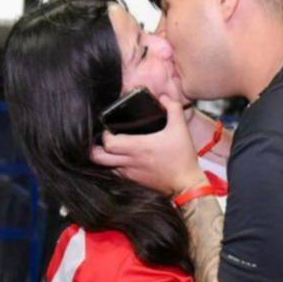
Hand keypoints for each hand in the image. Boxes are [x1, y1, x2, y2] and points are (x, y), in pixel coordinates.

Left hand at [91, 94, 205, 194]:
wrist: (186, 184)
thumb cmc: (182, 157)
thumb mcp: (181, 129)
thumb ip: (173, 109)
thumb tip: (163, 97)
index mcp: (138, 147)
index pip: (108, 143)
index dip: (105, 134)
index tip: (110, 128)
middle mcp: (130, 162)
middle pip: (98, 157)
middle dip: (96, 148)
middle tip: (103, 139)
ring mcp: (130, 174)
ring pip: (105, 167)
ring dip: (104, 157)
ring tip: (110, 149)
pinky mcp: (134, 182)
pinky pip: (115, 174)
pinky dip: (113, 166)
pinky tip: (121, 160)